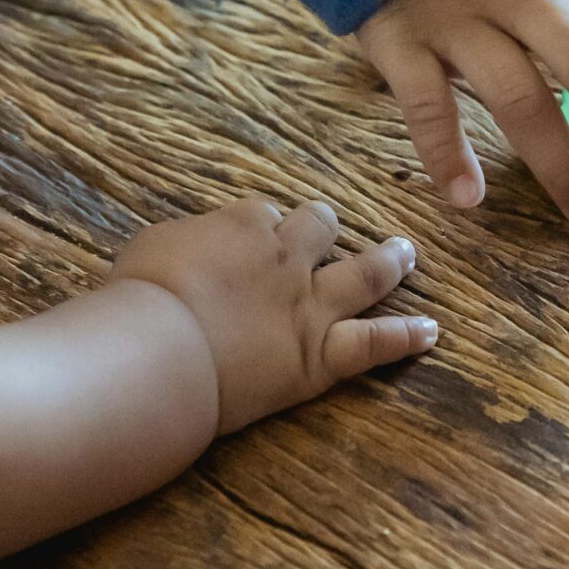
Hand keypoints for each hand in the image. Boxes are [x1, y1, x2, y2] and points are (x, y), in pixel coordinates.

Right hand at [111, 197, 434, 434]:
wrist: (158, 350)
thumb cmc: (138, 299)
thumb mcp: (150, 247)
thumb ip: (182, 242)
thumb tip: (187, 249)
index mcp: (243, 224)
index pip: (266, 214)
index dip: (264, 228)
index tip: (257, 239)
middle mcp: (287, 257)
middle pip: (322, 226)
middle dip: (328, 227)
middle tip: (333, 231)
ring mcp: (311, 304)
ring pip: (366, 273)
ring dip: (390, 261)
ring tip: (407, 254)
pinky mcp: (320, 354)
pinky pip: (375, 342)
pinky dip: (405, 336)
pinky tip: (430, 332)